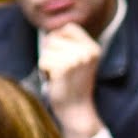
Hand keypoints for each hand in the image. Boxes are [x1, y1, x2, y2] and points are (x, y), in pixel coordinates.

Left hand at [38, 23, 103, 137]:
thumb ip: (70, 45)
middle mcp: (87, 51)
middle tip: (59, 69)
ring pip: (47, 49)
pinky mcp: (64, 68)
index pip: (69, 27)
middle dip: (50, 52)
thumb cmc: (73, 85)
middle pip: (54, 37)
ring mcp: (77, 59)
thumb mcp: (80, 61)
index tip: (59, 52)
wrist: (77, 110)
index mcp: (93, 47)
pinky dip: (44, 71)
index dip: (58, 37)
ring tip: (57, 74)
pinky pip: (44, 61)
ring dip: (47, 62)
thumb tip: (49, 33)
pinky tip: (54, 80)